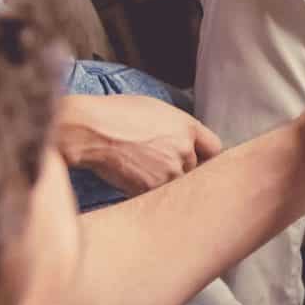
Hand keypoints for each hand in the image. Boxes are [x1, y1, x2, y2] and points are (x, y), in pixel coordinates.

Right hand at [55, 94, 222, 193]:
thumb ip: (177, 127)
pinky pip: (158, 195)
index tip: (200, 158)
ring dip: (165, 182)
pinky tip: (133, 177)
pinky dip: (148, 191)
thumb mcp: (155, 109)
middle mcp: (184, 151)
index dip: (206, 154)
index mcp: (187, 127)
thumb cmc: (115, 114)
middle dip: (182, 168)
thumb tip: (184, 140)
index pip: (214, 149)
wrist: (90, 130)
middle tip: (159, 163)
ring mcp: (169, 173)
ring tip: (142, 169)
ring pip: (177, 185)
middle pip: (196, 169)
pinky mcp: (151, 190)